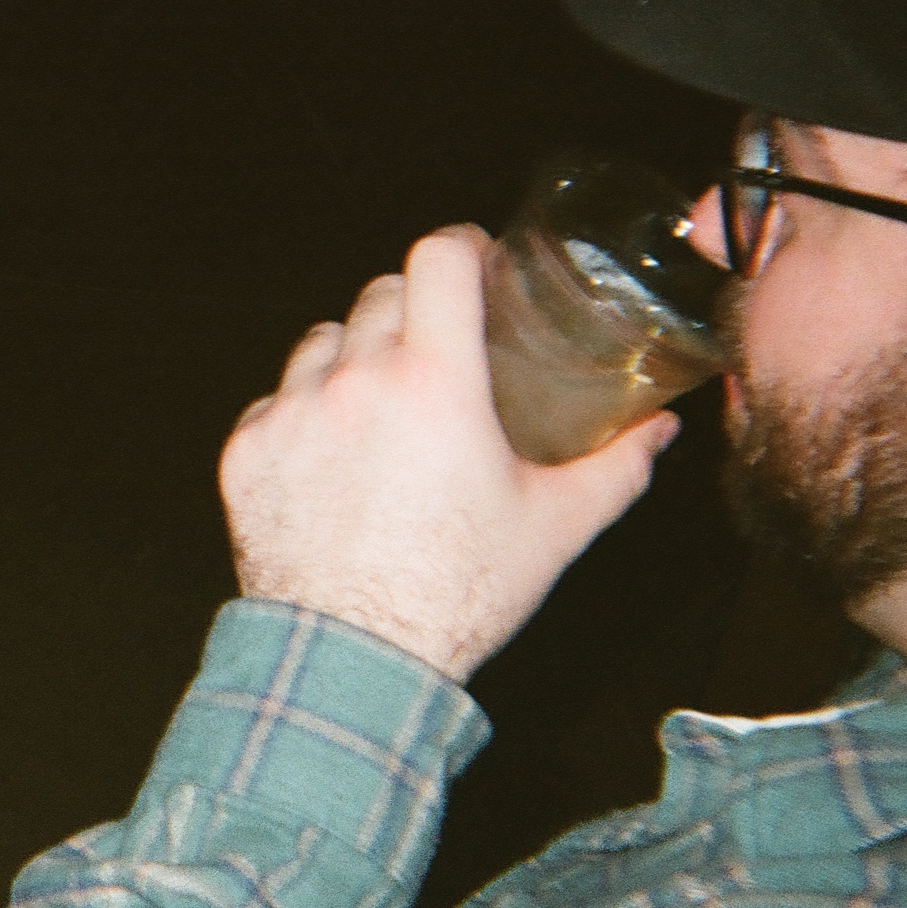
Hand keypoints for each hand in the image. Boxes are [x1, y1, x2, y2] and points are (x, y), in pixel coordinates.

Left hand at [217, 226, 678, 681]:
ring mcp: (290, 412)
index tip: (475, 263)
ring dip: (355, 355)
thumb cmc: (457, 594)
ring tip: (385, 403)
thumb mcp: (554, 526)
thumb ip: (616, 468)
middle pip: (381, 294)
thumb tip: (660, 432)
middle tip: (442, 346)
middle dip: (417, 307)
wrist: (353, 661)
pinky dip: (306, 412)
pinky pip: (276, 400)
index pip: (437, 257)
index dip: (461, 247)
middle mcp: (354, 379)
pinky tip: (338, 456)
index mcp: (434, 380)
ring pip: (322, 341)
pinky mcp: (246, 450)